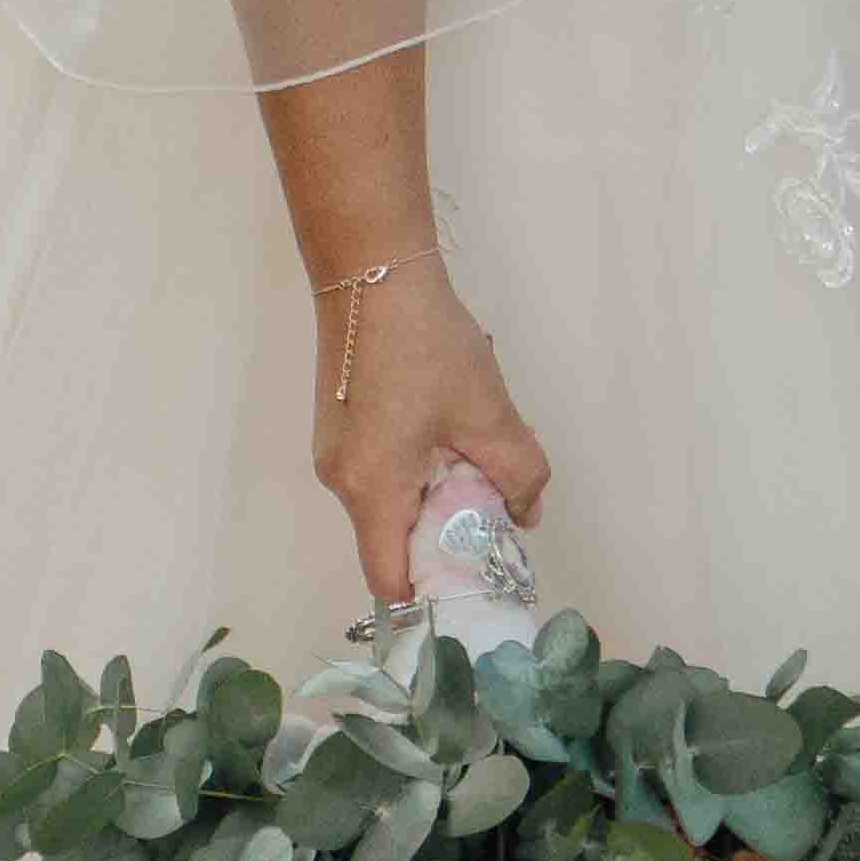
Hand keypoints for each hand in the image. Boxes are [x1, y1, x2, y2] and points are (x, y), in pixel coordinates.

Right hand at [313, 253, 549, 602]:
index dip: (433, 591)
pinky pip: (380, 473)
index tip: (476, 578)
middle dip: (445, 535)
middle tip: (493, 506)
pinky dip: (416, 469)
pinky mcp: (340, 426)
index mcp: (372, 490)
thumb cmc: (427, 345)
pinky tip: (445, 428)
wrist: (371, 269)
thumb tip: (524, 514)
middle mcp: (342, 482)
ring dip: (434, 494)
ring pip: (389, 504)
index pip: (391, 580)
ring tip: (473, 452)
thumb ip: (518, 473)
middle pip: (392, 542)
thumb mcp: (488, 411)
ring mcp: (335, 453)